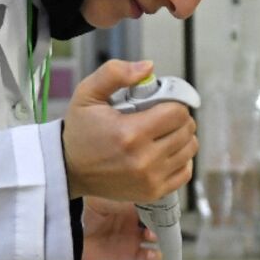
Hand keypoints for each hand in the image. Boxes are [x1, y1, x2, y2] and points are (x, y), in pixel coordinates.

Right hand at [61, 60, 196, 201]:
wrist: (70, 170)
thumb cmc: (79, 132)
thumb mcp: (87, 94)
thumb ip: (115, 73)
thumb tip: (148, 67)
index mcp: (130, 133)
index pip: (177, 112)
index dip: (173, 102)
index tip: (161, 102)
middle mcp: (144, 160)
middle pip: (186, 130)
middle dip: (178, 118)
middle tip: (160, 115)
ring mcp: (150, 179)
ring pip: (189, 149)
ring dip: (181, 137)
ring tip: (162, 132)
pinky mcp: (153, 192)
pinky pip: (185, 172)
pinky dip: (180, 159)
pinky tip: (165, 151)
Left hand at [80, 196, 161, 259]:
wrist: (66, 234)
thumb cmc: (84, 210)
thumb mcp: (110, 199)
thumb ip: (132, 200)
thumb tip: (152, 198)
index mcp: (128, 201)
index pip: (150, 200)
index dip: (159, 202)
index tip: (167, 203)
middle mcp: (132, 218)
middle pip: (156, 218)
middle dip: (163, 220)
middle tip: (165, 220)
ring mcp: (131, 236)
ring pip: (155, 236)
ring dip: (159, 236)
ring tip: (151, 235)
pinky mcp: (128, 254)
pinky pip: (147, 256)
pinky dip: (153, 256)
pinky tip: (152, 254)